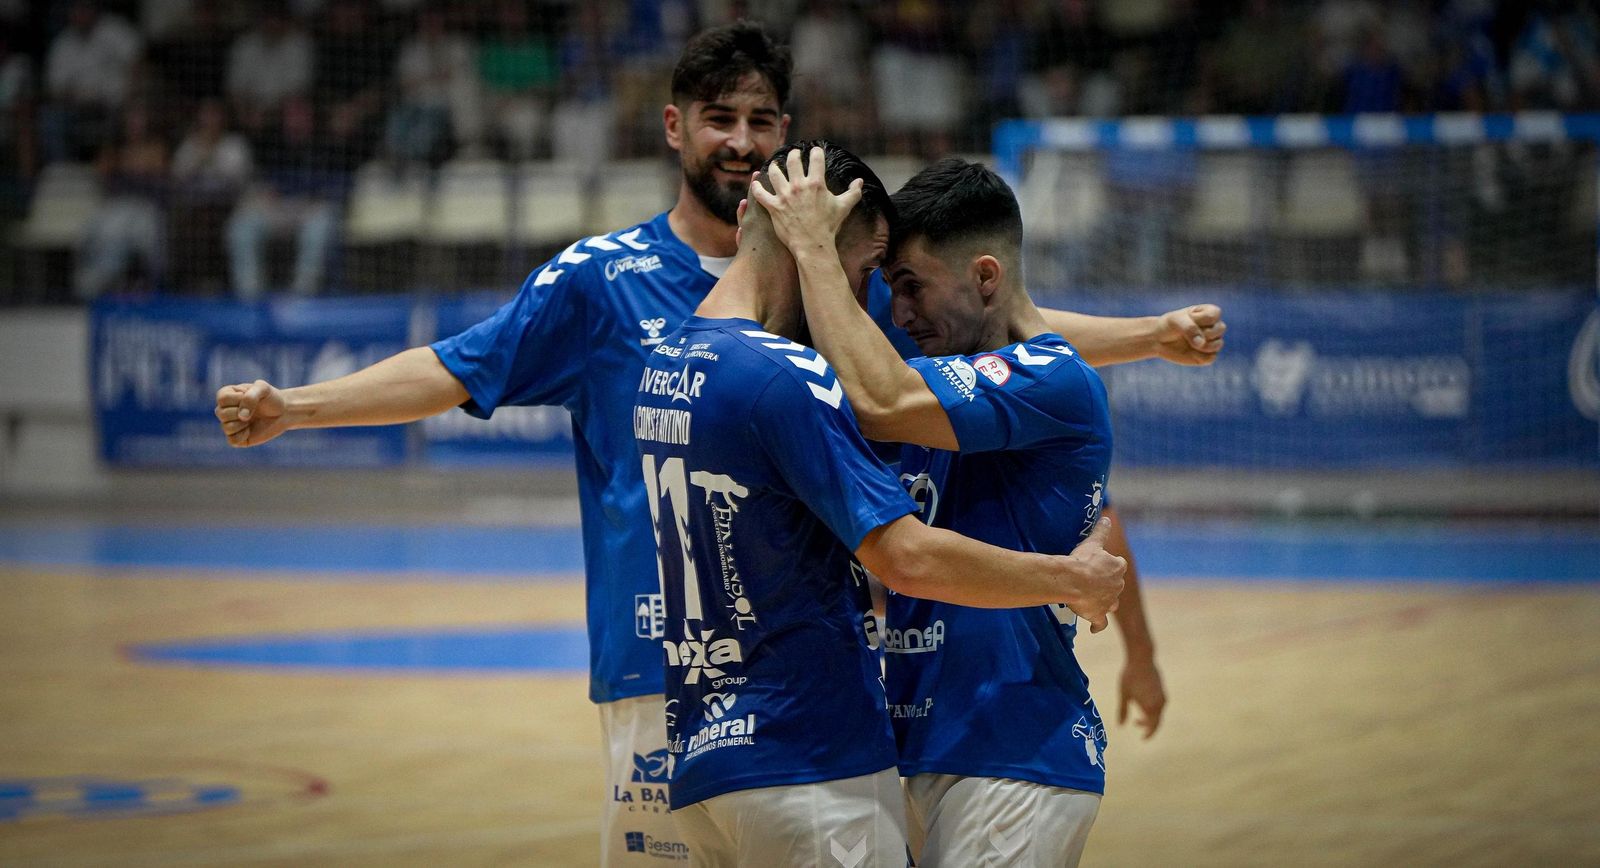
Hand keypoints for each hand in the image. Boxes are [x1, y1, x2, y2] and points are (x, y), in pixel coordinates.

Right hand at [214, 379, 289, 446]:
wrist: (283, 411)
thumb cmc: (271, 398)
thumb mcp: (263, 389)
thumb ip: (250, 397)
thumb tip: (242, 417)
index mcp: (226, 395)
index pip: (222, 399)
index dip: (239, 399)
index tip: (252, 397)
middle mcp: (224, 410)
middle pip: (221, 414)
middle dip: (240, 412)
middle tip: (253, 410)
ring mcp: (230, 424)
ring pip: (226, 428)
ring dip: (243, 424)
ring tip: (251, 419)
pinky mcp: (237, 438)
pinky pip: (232, 441)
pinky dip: (243, 436)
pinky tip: (250, 430)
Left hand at [747, 146, 863, 254]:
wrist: (813, 244)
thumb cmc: (829, 226)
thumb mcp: (843, 207)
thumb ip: (853, 193)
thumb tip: (860, 181)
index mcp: (816, 183)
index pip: (815, 158)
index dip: (816, 152)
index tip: (815, 151)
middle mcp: (798, 186)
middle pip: (793, 160)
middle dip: (794, 154)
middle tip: (794, 154)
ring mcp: (785, 196)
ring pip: (774, 173)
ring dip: (774, 166)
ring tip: (775, 165)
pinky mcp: (774, 207)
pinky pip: (760, 194)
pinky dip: (756, 187)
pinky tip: (755, 183)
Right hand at [1063, 518, 1125, 632]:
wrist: (1072, 581)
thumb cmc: (1081, 560)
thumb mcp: (1092, 543)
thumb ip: (1101, 532)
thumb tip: (1107, 517)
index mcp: (1117, 567)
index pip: (1119, 565)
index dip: (1110, 566)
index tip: (1101, 565)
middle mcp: (1117, 585)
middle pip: (1115, 585)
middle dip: (1107, 584)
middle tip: (1092, 581)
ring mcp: (1108, 602)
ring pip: (1111, 604)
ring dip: (1105, 602)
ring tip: (1093, 600)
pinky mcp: (1099, 615)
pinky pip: (1100, 623)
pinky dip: (1097, 625)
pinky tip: (1094, 628)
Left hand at [1118, 654, 1166, 738]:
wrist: (1142, 658)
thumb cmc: (1130, 676)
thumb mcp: (1124, 694)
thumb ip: (1122, 711)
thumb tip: (1120, 725)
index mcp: (1150, 706)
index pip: (1152, 726)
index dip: (1148, 733)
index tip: (1142, 738)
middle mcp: (1160, 703)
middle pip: (1157, 721)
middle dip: (1148, 726)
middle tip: (1136, 724)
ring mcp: (1163, 696)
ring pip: (1158, 713)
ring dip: (1150, 718)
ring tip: (1138, 716)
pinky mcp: (1162, 691)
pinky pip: (1159, 706)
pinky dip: (1153, 710)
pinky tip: (1142, 705)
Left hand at [1155, 304, 1225, 364]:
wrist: (1159, 339)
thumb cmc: (1169, 325)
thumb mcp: (1176, 321)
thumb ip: (1190, 329)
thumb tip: (1201, 344)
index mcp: (1210, 312)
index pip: (1215, 314)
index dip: (1201, 319)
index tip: (1188, 318)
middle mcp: (1215, 326)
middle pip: (1221, 328)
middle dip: (1203, 332)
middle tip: (1186, 332)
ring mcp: (1213, 341)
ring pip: (1218, 344)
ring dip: (1202, 345)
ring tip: (1189, 343)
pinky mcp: (1208, 355)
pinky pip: (1211, 358)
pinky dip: (1199, 356)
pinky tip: (1189, 352)